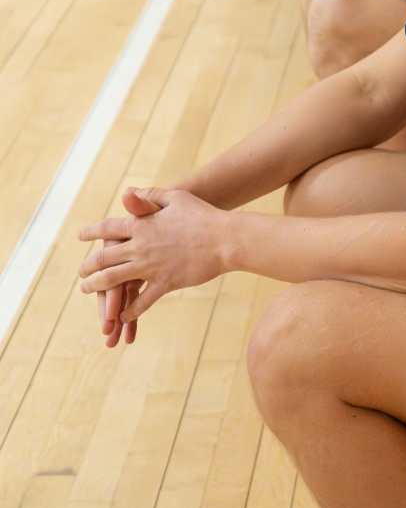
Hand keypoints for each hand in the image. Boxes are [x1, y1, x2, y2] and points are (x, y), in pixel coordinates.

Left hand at [78, 187, 228, 332]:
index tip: (80, 237)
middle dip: (87, 267)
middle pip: (103, 258)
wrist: (224, 239)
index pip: (107, 229)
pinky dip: (130, 310)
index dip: (91, 232)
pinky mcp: (165, 283)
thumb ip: (150, 195)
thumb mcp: (175, 197)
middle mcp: (140, 246)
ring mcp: (151, 267)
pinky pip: (142, 301)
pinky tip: (122, 315)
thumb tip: (128, 191)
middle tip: (81, 273)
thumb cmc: (202, 215)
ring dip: (97, 286)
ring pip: (114, 280)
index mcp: (141, 224)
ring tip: (88, 290)